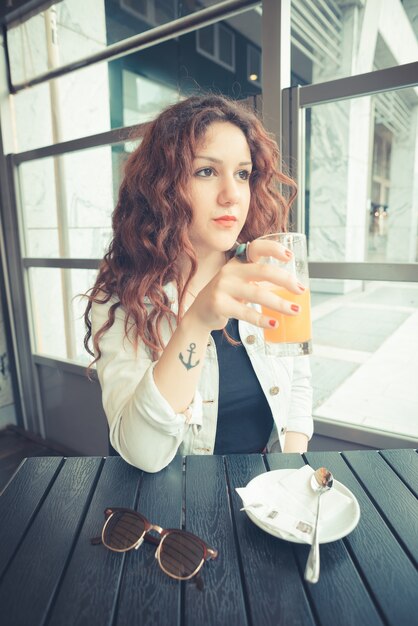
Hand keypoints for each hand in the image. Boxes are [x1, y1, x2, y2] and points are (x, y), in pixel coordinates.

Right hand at [188, 239, 304, 330]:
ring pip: (258, 294)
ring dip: (280, 304)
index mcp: (237, 262)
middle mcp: (229, 271)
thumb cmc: (227, 296)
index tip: (290, 256)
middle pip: (263, 271)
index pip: (256, 248)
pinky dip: (262, 319)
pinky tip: (274, 323)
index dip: (273, 249)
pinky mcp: (219, 304)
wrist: (200, 313)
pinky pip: (246, 312)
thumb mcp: (240, 281)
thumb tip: (292, 286)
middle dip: (286, 280)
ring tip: (295, 310)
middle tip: (301, 290)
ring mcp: (223, 287)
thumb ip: (258, 279)